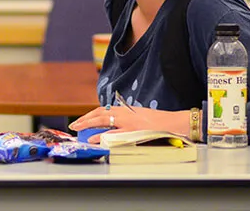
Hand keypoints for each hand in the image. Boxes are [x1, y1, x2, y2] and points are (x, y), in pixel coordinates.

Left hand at [68, 105, 187, 143]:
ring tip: (78, 130)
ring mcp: (128, 122)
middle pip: (99, 114)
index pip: (103, 110)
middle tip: (75, 125)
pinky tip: (93, 139)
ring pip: (103, 121)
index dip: (91, 115)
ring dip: (88, 125)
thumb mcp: (139, 116)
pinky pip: (112, 134)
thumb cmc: (159, 122)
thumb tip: (113, 126)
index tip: (82, 119)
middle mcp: (125, 113)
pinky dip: (101, 136)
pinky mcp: (132, 131)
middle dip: (85, 119)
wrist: (174, 123)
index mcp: (126, 109)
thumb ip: (126, 119)